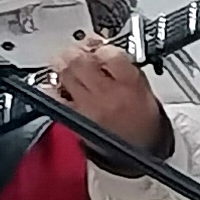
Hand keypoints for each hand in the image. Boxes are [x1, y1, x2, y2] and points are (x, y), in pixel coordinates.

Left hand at [53, 35, 170, 153]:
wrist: (140, 152)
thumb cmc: (145, 125)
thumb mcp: (147, 90)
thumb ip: (127, 68)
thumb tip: (107, 52)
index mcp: (130, 85)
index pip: (110, 54)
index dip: (102, 47)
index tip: (101, 48)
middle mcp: (106, 94)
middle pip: (81, 61)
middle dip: (78, 51)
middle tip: (80, 51)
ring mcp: (87, 106)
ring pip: (65, 74)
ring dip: (65, 65)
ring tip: (70, 65)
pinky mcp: (73, 118)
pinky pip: (54, 96)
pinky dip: (53, 86)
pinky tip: (58, 84)